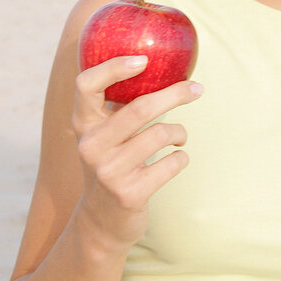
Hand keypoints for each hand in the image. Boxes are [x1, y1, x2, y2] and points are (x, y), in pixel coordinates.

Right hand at [71, 55, 201, 254]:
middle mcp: (90, 146)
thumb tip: (162, 63)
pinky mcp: (129, 194)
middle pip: (139, 108)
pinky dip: (180, 158)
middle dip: (175, 94)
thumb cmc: (112, 162)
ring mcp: (109, 172)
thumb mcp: (104, 134)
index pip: (86, 84)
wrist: (101, 221)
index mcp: (83, 124)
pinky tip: (175, 159)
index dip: (113, 67)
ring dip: (179, 132)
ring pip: (160, 134)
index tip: (144, 59)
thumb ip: (118, 104)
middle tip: (197, 88)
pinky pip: (171, 164)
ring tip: (179, 137)